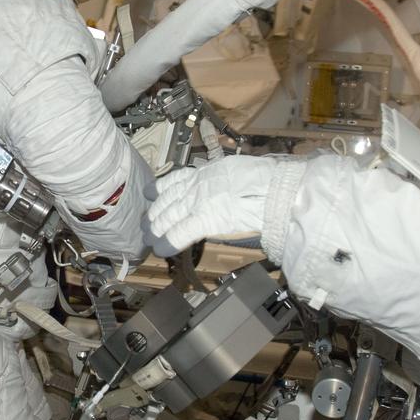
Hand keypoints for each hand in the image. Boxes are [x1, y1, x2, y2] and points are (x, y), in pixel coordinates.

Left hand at [144, 154, 278, 256]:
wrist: (274, 188)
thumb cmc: (266, 179)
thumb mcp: (238, 170)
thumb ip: (224, 178)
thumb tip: (224, 184)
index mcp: (207, 173)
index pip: (176, 179)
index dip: (160, 187)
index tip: (149, 191)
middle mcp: (197, 185)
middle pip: (167, 199)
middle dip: (155, 212)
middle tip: (144, 221)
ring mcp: (198, 202)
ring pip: (169, 215)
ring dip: (156, 228)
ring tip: (147, 236)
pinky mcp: (204, 220)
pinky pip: (180, 233)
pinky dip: (168, 242)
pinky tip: (159, 249)